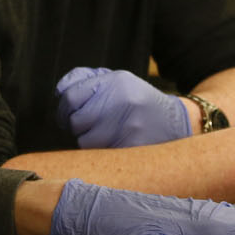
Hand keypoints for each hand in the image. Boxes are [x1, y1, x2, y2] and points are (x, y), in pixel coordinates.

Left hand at [55, 67, 190, 148]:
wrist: (176, 122)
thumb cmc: (138, 100)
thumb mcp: (118, 80)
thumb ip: (86, 80)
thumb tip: (59, 91)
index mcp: (115, 82)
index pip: (70, 96)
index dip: (63, 108)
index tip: (65, 114)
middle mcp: (121, 102)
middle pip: (75, 121)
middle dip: (75, 125)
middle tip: (84, 125)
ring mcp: (127, 126)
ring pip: (85, 141)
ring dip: (87, 139)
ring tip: (101, 133)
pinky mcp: (131, 147)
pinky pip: (100, 155)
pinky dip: (100, 151)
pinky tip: (112, 143)